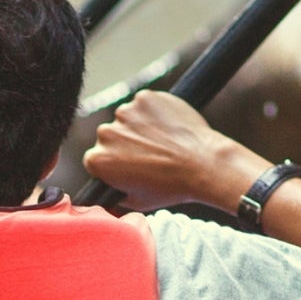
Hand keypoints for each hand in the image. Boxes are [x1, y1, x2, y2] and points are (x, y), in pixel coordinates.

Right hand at [82, 91, 261, 209]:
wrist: (204, 164)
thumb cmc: (172, 187)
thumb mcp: (137, 202)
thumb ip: (115, 193)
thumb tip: (110, 192)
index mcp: (98, 160)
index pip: (96, 158)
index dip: (114, 163)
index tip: (129, 166)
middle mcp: (106, 133)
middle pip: (110, 135)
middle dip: (125, 142)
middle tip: (150, 153)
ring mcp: (126, 112)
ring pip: (128, 118)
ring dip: (140, 126)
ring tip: (163, 141)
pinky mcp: (145, 97)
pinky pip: (145, 103)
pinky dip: (155, 111)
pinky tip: (169, 127)